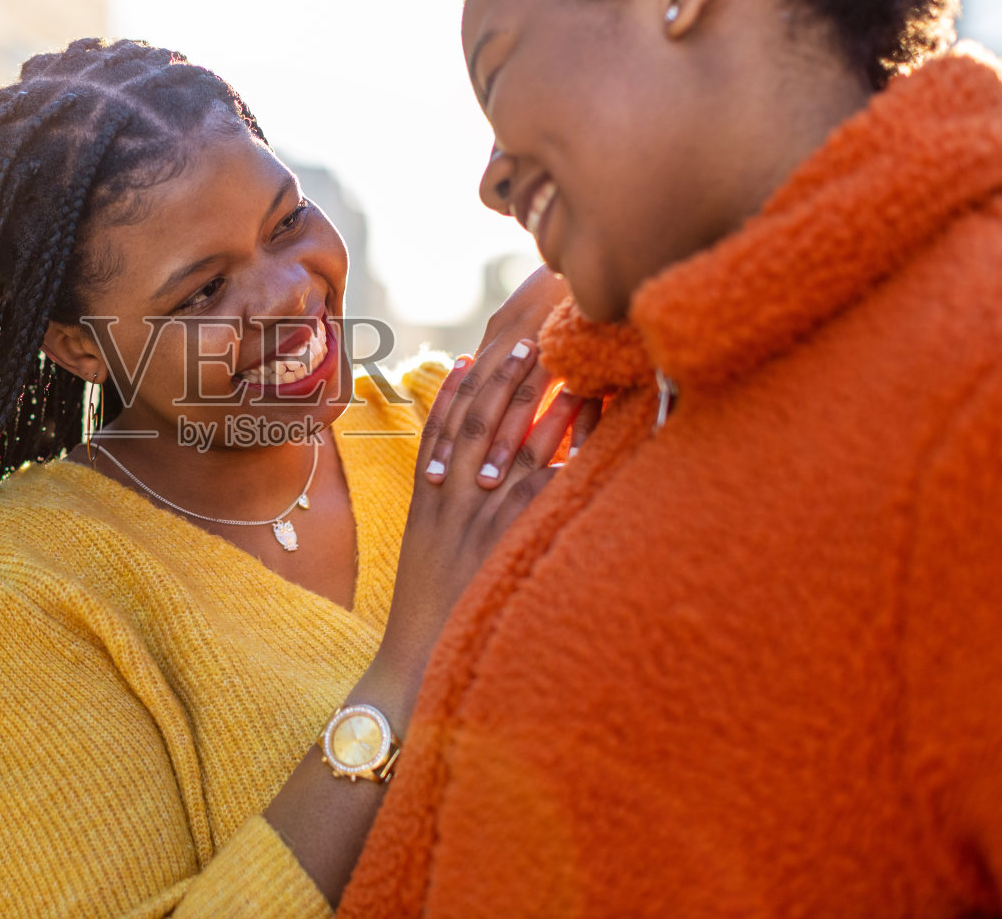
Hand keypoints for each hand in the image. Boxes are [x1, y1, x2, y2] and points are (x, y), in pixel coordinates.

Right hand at [375, 353, 585, 701]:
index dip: (463, 386)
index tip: (481, 352)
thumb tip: (471, 475)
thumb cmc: (426, 609)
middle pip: (481, 422)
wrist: (417, 660)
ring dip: (543, 406)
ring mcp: (481, 518)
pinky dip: (562, 455)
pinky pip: (541, 488)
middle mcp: (451, 498)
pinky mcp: (510, 541)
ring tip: (567, 370)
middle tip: (531, 341)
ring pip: (515, 445)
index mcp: (426, 497)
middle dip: (507, 379)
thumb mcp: (425, 549)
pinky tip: (584, 430)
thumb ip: (442, 507)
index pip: (444, 425)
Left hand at [424, 266, 567, 484]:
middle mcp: (509, 334)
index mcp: (498, 335)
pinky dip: (561, 418)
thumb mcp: (535, 322)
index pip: (463, 391)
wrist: (595, 246)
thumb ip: (517, 355)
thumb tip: (502, 385)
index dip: (445, 429)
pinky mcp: (572, 334)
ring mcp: (538, 333)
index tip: (430, 469)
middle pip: (477, 398)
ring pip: (514, 396)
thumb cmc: (570, 289)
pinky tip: (561, 451)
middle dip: (459, 445)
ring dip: (502, 442)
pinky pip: (563, 382)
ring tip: (489, 482)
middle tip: (441, 484)